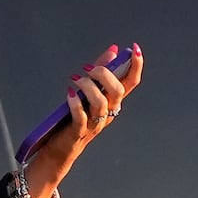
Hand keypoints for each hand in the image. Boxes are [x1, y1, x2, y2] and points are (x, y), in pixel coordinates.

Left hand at [26, 43, 144, 197]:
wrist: (61, 148)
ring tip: (75, 80)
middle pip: (117, 91)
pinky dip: (75, 104)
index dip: (136, 65)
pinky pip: (81, 117)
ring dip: (88, 87)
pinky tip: (69, 94)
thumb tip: (114, 50)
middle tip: (88, 68)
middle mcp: (109, 113)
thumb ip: (100, 72)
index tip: (134, 48)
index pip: (131, 82)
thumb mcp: (89, 92)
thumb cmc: (75, 118)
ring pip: (101, 103)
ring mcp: (95, 124)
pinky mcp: (79, 132)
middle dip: (104, 74)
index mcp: (114, 102)